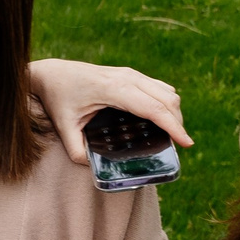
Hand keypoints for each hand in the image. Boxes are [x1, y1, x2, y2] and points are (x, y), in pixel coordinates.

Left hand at [28, 59, 191, 165]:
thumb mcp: (63, 127)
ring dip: (174, 113)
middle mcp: (127, 77)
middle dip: (177, 123)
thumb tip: (92, 167)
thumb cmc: (58, 98)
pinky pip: (159, 87)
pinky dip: (166, 104)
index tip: (187, 143)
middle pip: (167, 99)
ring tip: (171, 136)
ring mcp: (131, 74)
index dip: (173, 126)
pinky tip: (160, 120)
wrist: (52, 73)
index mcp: (114, 89)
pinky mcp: (131, 74)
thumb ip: (76, 151)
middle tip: (178, 146)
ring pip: (167, 91)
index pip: (153, 108)